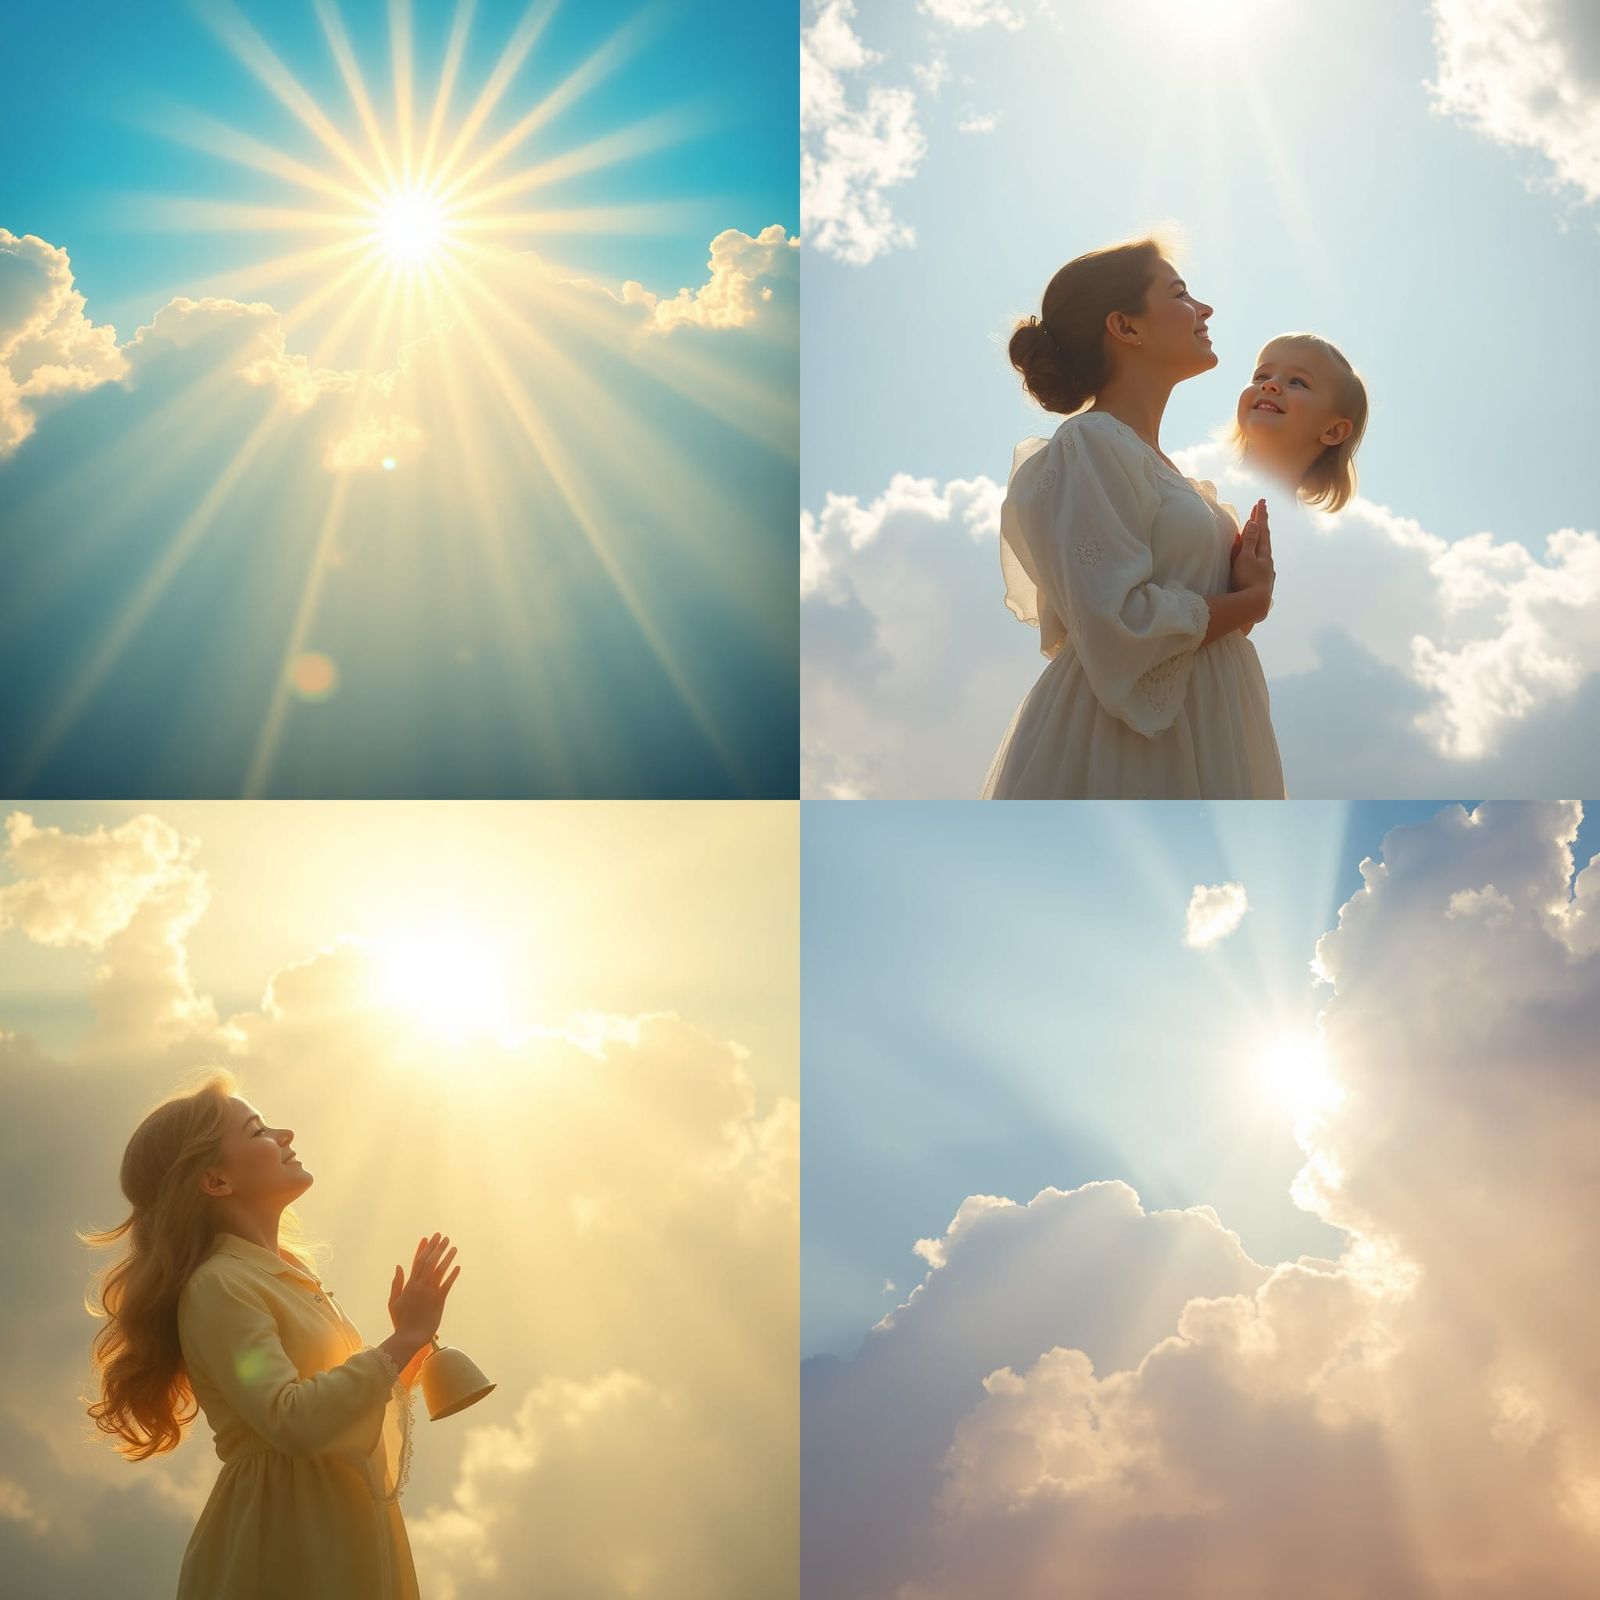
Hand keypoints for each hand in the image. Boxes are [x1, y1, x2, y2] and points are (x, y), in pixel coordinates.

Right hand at [387, 1232, 459, 1346]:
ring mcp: (430, 1293)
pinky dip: (452, 1275)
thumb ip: (396, 1283)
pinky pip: (447, 1285)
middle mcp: (420, 1286)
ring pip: (440, 1270)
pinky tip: (458, 1266)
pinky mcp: (439, 1301)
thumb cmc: (400, 1321)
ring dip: (447, 1257)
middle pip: (430, 1262)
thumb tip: (399, 1266)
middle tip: (443, 1236)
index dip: (423, 1249)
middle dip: (436, 1248)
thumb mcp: (393, 1302)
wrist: (409, 1337)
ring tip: (453, 1247)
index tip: (427, 1238)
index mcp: (409, 1285)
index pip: (417, 1262)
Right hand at [1229, 498, 1273, 622]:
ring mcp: (1266, 573)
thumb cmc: (1247, 581)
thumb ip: (1249, 541)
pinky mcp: (1261, 584)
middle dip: (1261, 524)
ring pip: (1262, 552)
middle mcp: (1267, 562)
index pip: (1262, 530)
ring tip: (1256, 532)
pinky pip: (1259, 564)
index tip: (1261, 501)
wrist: (1253, 606)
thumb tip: (1253, 523)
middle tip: (1260, 509)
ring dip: (1258, 541)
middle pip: (1264, 539)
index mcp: (1264, 553)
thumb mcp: (1246, 558)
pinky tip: (1256, 561)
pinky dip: (1256, 556)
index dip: (1261, 515)